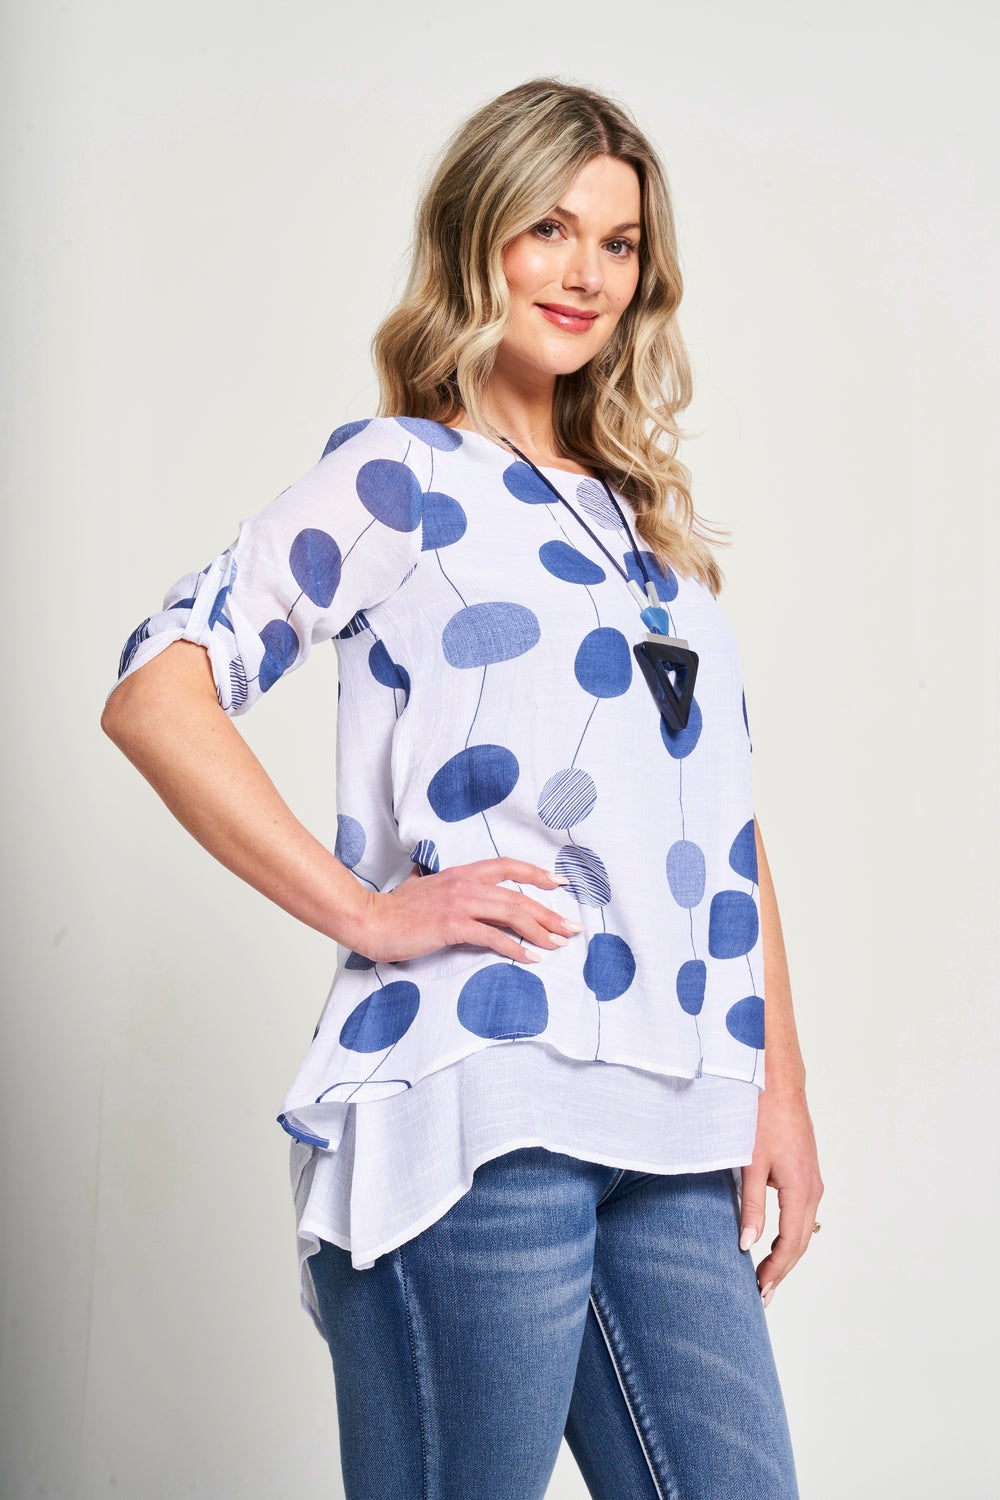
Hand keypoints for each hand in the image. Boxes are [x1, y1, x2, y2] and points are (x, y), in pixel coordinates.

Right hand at [352, 857, 581, 964]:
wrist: (370, 920)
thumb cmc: (394, 909)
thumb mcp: (421, 888)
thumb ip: (436, 884)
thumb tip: (429, 879)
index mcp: (461, 873)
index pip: (506, 866)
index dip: (535, 873)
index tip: (559, 883)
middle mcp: (465, 884)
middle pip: (517, 896)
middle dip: (548, 913)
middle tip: (571, 928)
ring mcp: (459, 904)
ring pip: (511, 914)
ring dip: (539, 930)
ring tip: (558, 944)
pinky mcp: (452, 926)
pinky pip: (492, 937)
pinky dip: (515, 948)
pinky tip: (530, 958)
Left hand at [739, 1082, 822, 1305]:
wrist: (777, 1081)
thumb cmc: (762, 1117)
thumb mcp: (750, 1163)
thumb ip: (750, 1205)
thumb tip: (746, 1244)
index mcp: (801, 1189)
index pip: (790, 1243)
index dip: (775, 1270)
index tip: (759, 1290)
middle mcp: (813, 1188)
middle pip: (801, 1241)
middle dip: (782, 1269)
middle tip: (762, 1294)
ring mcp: (812, 1179)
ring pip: (804, 1227)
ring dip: (787, 1253)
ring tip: (767, 1274)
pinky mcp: (806, 1171)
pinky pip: (802, 1212)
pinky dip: (790, 1233)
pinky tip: (774, 1241)